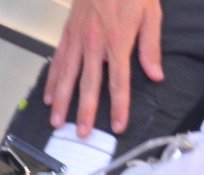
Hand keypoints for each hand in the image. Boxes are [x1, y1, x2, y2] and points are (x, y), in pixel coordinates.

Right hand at [46, 0, 164, 137]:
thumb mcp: (151, 14)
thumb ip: (150, 47)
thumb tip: (155, 74)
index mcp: (118, 41)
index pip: (118, 81)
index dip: (119, 106)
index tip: (118, 125)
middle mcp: (95, 44)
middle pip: (89, 85)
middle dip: (85, 111)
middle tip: (82, 132)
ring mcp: (79, 39)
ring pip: (67, 76)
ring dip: (62, 101)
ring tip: (58, 121)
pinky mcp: (68, 33)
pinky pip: (58, 61)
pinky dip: (52, 80)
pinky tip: (48, 95)